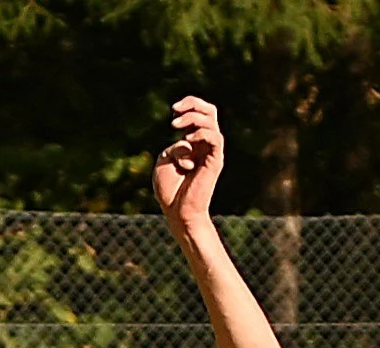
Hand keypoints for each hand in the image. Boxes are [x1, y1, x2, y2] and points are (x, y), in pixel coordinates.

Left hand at [153, 97, 224, 238]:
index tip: (173, 110)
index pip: (199, 115)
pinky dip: (201, 133)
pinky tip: (188, 139)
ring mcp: (212, 152)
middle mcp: (205, 144)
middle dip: (193, 104)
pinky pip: (215, 138)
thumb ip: (174, 147)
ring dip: (192, 119)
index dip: (189, 105)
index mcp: (194, 143)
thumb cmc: (170, 190)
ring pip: (211, 122)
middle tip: (175, 109)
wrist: (178, 212)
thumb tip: (186, 140)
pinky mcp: (215, 160)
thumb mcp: (164, 161)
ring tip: (175, 126)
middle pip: (210, 112)